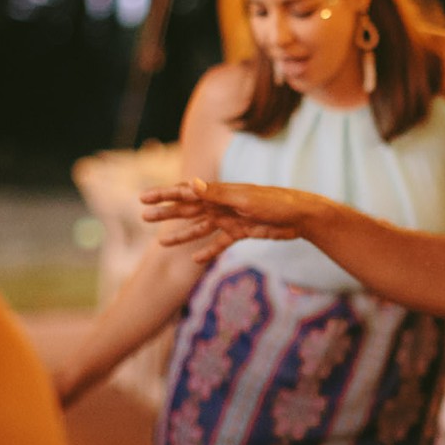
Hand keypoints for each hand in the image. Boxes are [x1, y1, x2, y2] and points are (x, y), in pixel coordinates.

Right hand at [140, 180, 323, 263]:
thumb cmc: (275, 203)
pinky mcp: (241, 232)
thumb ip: (216, 194)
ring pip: (200, 228)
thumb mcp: (244, 199)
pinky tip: (196, 260)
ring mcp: (230, 218)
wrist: (301, 216)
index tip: (143, 198)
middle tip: (143, 216)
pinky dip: (208, 251)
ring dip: (181, 235)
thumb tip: (190, 184)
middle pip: (187, 209)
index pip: (185, 192)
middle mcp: (221, 204)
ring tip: (161, 245)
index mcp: (219, 192)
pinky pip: (220, 243)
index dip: (164, 194)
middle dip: (166, 213)